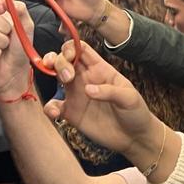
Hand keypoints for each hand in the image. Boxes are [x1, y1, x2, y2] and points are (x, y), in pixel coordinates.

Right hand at [42, 38, 156, 157]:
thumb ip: (110, 91)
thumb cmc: (134, 112)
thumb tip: (88, 90)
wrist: (133, 137)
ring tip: (63, 83)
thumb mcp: (129, 98)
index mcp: (100, 68)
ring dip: (50, 73)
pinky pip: (53, 105)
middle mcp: (85, 78)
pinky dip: (49, 107)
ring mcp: (76, 94)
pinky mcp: (71, 113)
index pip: (81, 49)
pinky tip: (55, 113)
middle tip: (68, 75)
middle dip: (60, 60)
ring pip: (55, 76)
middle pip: (64, 59)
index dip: (71, 46)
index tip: (70, 55)